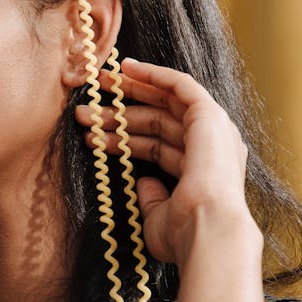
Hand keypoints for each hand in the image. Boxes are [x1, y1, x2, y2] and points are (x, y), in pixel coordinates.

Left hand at [75, 59, 259, 265]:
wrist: (206, 231)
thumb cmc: (183, 234)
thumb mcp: (157, 216)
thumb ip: (151, 198)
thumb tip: (142, 183)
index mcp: (202, 172)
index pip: (157, 146)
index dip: (124, 138)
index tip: (95, 132)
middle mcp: (212, 148)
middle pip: (158, 121)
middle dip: (120, 113)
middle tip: (88, 108)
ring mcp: (213, 130)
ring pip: (164, 102)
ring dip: (127, 94)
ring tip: (93, 92)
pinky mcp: (210, 116)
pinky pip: (181, 86)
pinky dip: (154, 75)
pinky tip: (127, 67)